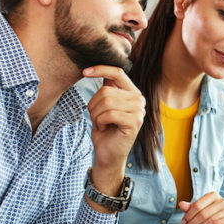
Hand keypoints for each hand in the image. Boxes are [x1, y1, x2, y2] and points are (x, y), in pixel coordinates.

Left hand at [82, 65, 144, 189]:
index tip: (84, 72)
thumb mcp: (103, 105)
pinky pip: (109, 114)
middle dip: (93, 105)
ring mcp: (139, 111)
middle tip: (96, 118)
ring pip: (106, 101)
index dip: (101, 69)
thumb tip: (98, 69)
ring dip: (96, 114)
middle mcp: (139, 99)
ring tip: (100, 123)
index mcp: (132, 93)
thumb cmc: (104, 130)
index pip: (118, 73)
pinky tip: (103, 128)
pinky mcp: (135, 122)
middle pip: (106, 90)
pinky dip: (100, 121)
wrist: (107, 154)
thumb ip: (107, 88)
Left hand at [178, 192, 223, 223]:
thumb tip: (181, 204)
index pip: (197, 205)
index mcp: (213, 195)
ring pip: (211, 221)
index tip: (183, 223)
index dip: (188, 215)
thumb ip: (190, 208)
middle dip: (193, 223)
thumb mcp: (199, 211)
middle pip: (203, 213)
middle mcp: (223, 200)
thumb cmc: (209, 216)